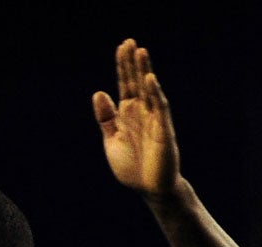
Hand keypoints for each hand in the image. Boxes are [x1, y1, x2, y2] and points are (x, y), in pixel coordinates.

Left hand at [94, 38, 181, 200]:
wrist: (149, 189)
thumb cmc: (132, 166)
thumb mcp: (111, 140)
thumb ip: (106, 118)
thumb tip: (99, 93)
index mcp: (128, 114)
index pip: (125, 85)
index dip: (123, 67)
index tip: (121, 47)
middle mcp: (142, 112)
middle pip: (137, 82)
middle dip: (133, 63)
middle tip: (129, 41)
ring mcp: (154, 119)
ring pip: (149, 89)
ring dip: (144, 71)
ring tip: (141, 51)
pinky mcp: (163, 129)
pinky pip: (159, 107)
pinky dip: (154, 93)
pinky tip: (149, 79)